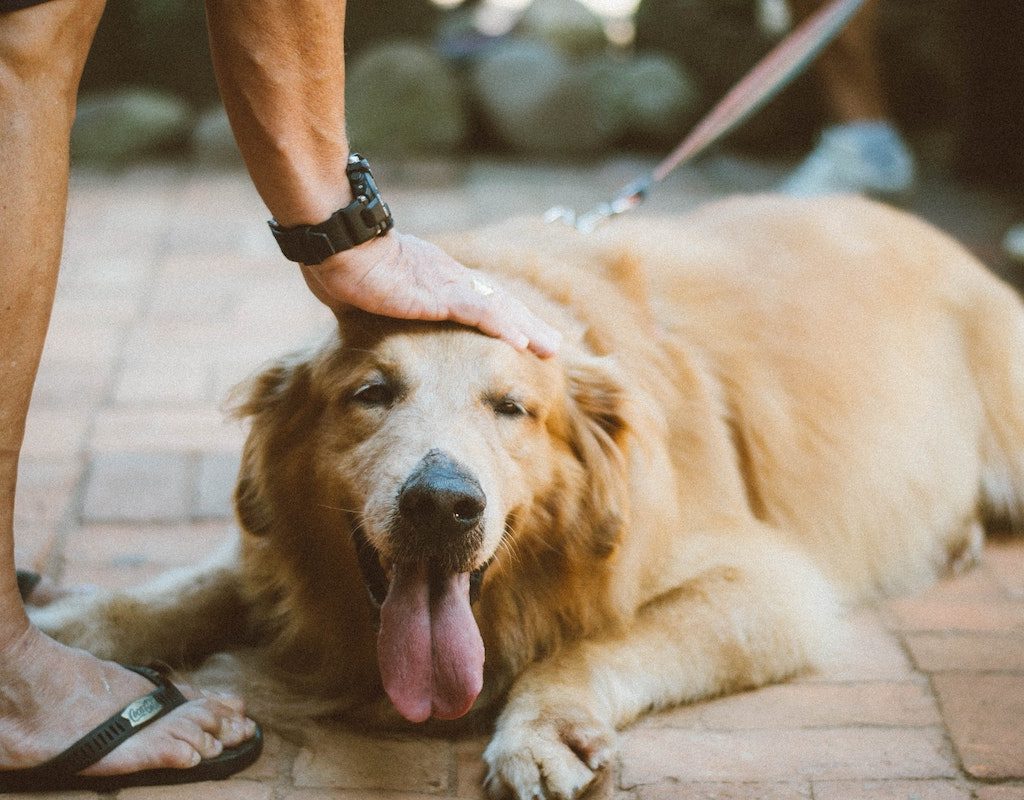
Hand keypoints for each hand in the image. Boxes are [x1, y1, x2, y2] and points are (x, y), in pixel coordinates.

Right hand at [300, 231, 560, 357]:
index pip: (480, 301)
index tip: (524, 335)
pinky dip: (501, 326)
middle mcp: (449, 279)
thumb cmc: (340, 265)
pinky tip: (520, 343)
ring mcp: (446, 285)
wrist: (336, 242)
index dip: (504, 318)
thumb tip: (357, 318)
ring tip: (550, 350)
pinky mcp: (438, 294)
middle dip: (528, 325)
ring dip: (527, 329)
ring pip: (498, 308)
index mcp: (435, 279)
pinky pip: (477, 312)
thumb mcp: (364, 295)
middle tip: (553, 347)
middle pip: (499, 303)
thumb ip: (373, 307)